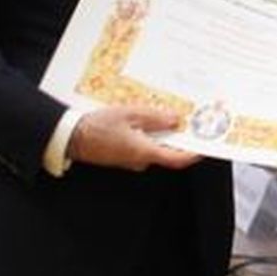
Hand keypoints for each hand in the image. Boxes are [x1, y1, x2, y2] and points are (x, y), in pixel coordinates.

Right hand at [67, 105, 199, 171]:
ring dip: (164, 134)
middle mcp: (139, 160)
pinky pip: (142, 146)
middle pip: (167, 151)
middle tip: (191, 122)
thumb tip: (175, 120)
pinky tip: (149, 120)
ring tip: (171, 115)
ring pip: (154, 147)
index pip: (176, 159)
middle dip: (179, 137)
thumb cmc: (97, 126)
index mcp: (144, 152)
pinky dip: (150, 135)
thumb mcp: (130, 115)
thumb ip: (155, 118)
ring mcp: (130, 159)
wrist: (71, 136)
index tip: (205, 145)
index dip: (193, 154)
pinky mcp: (122, 155)